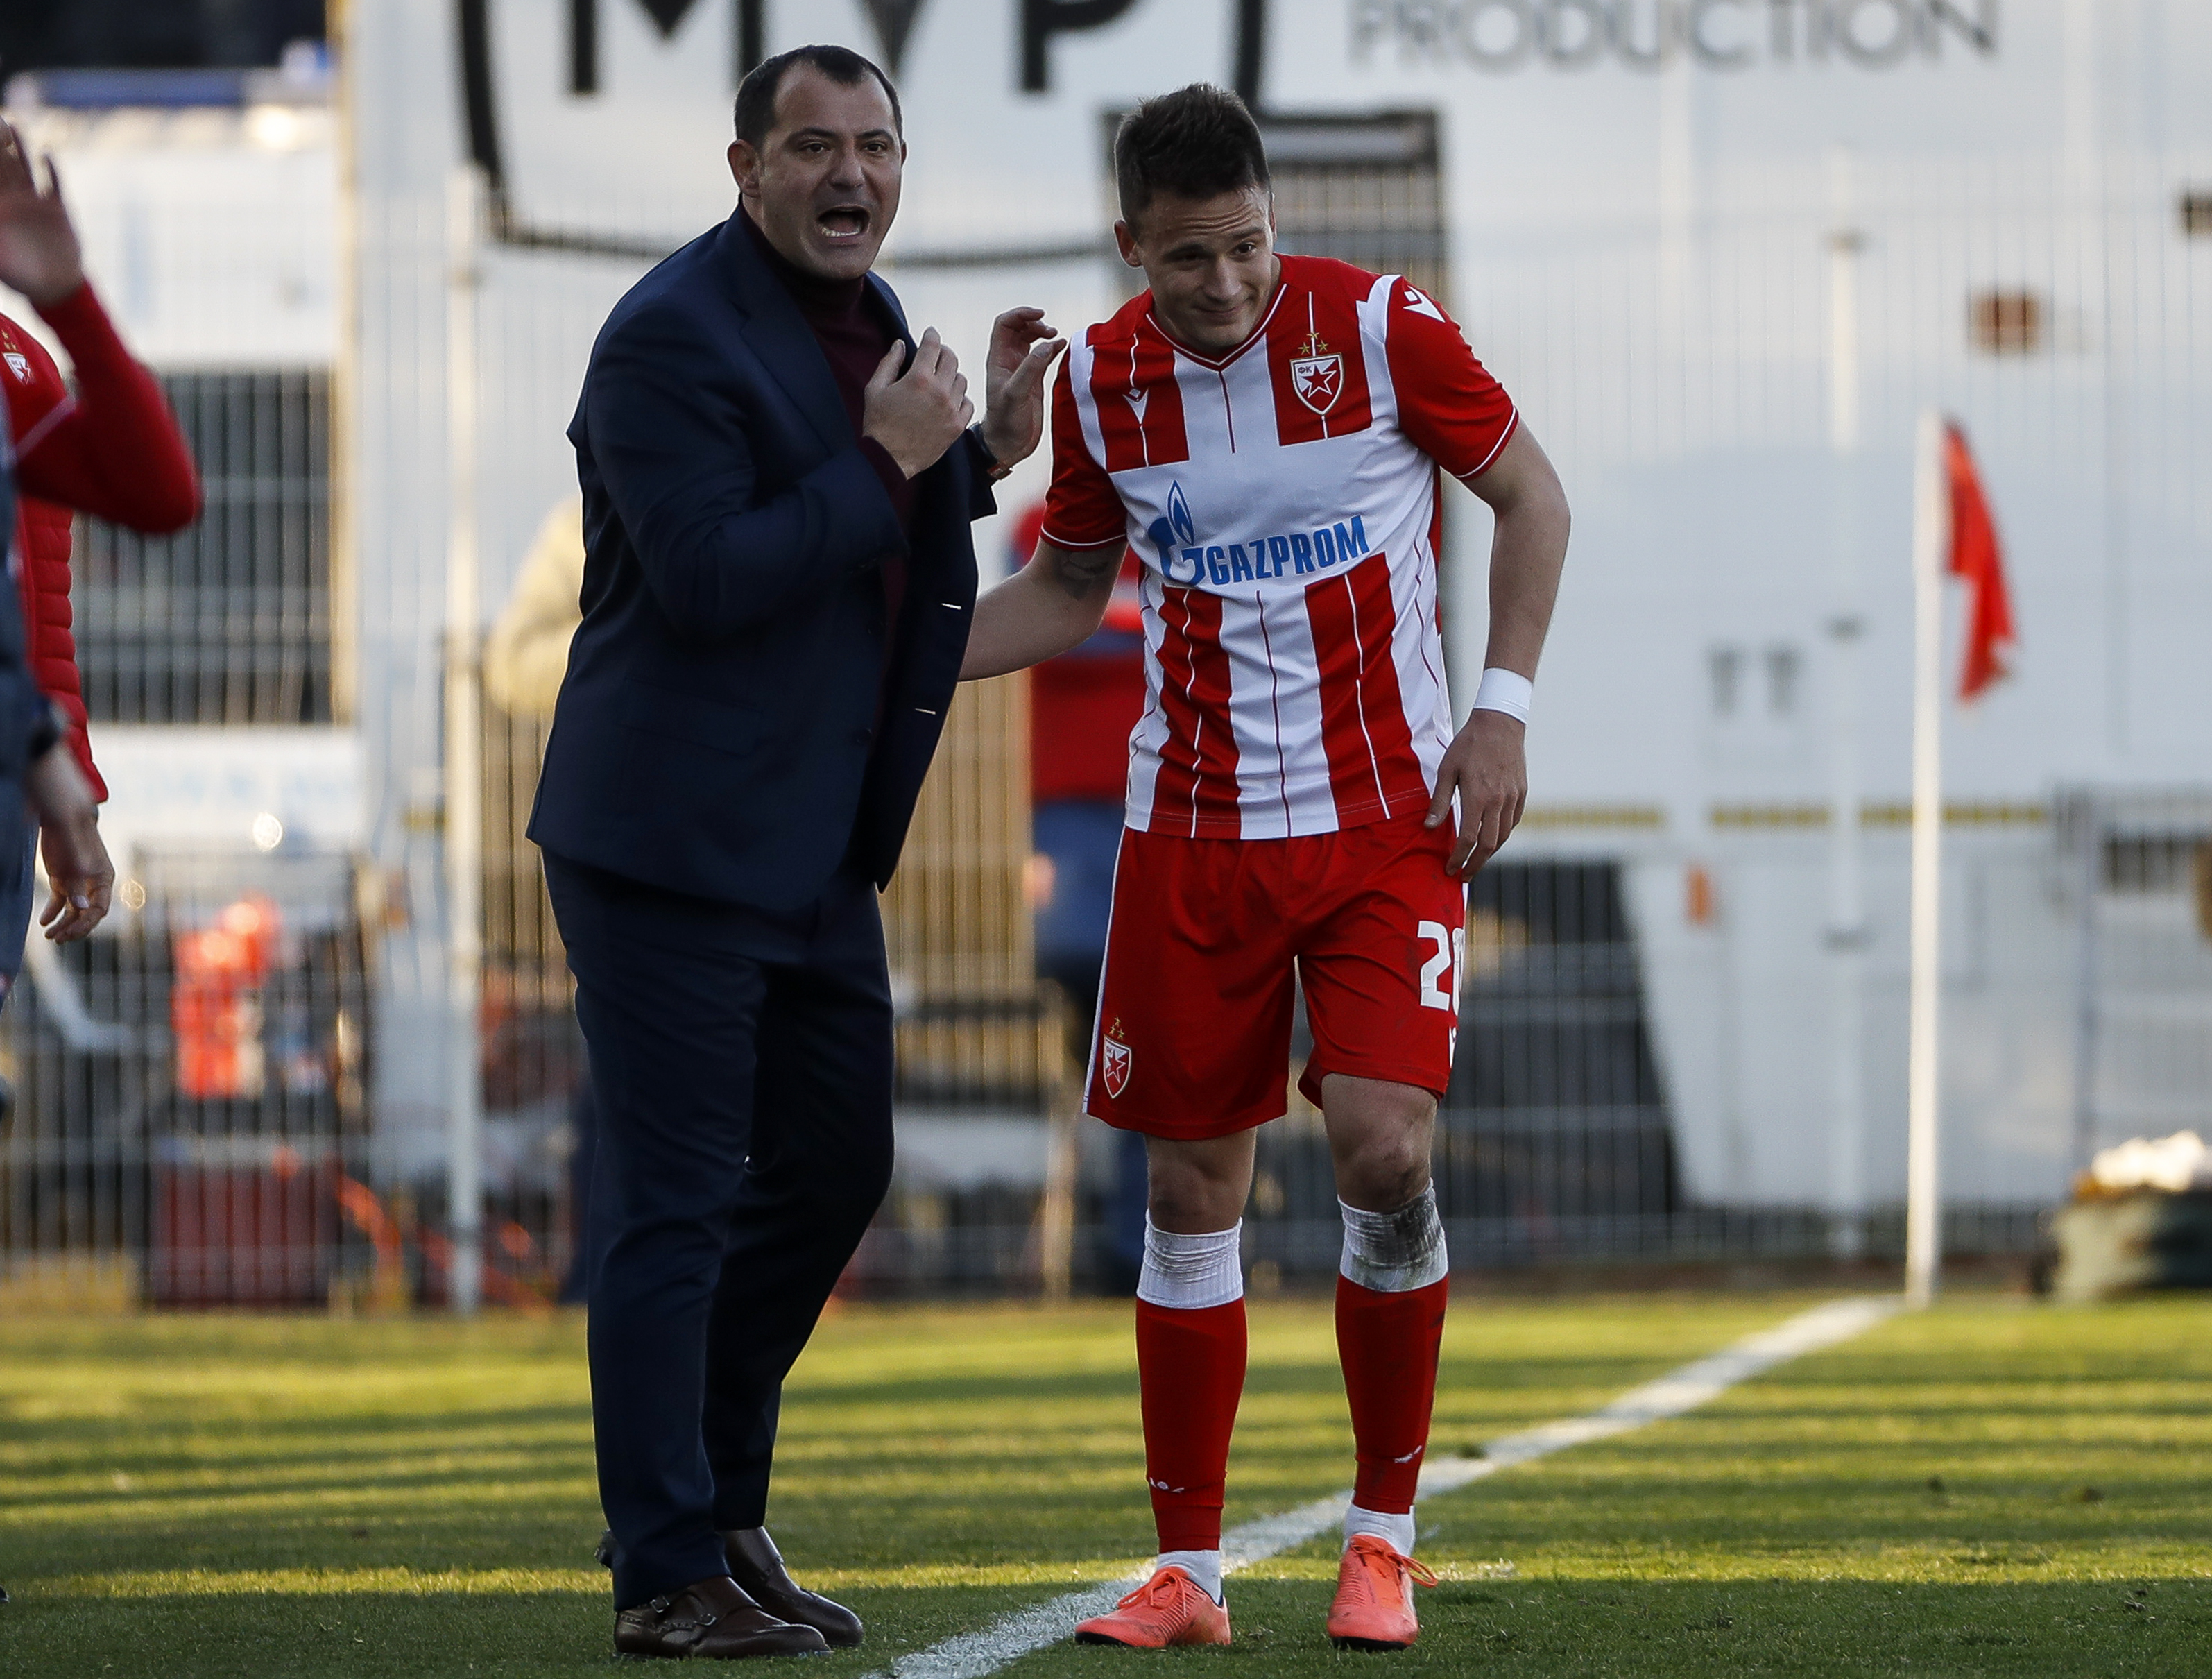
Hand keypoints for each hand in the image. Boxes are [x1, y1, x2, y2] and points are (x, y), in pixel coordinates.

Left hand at [0, 121, 83, 306]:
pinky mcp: (58, 209)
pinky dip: (51, 170)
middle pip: (2, 164)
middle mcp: (13, 200)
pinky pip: (55, 184)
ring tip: (14, 125)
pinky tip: (46, 154)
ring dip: (20, 147)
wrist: (53, 287)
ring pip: (25, 168)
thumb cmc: (19, 275)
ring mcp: (35, 202)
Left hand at [25, 745, 110, 942]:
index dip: (86, 924)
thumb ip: (78, 880)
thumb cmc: (71, 829)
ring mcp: (78, 880)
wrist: (60, 811)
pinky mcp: (63, 878)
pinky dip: (53, 912)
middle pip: (87, 913)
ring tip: (50, 936)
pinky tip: (44, 922)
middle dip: (74, 928)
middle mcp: (93, 882)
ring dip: (63, 924)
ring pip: (74, 910)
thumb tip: (83, 908)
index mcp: (103, 877)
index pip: (99, 908)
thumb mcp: (73, 853)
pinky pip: (60, 901)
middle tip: (57, 939)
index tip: (69, 934)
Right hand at [862, 328, 972, 478]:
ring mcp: (951, 409)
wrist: (889, 459)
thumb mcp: (876, 389)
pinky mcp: (957, 426)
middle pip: (951, 358)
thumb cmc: (880, 425)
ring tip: (941, 379)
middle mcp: (939, 392)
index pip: (932, 345)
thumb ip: (890, 362)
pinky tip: (949, 399)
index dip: (931, 335)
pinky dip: (960, 397)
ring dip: (952, 375)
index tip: (930, 334)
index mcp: (918, 379)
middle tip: (936, 354)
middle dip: (942, 352)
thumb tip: (900, 344)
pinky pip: (968, 402)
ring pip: (961, 379)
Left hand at [978, 307, 1064, 469]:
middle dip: (1034, 322)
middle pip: (1018, 328)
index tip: (1041, 315)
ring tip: (1056, 337)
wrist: (1009, 445)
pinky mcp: (1034, 379)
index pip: (1004, 324)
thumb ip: (1030, 369)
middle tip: (1049, 331)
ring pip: (1031, 339)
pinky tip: (1062, 347)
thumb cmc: (1006, 423)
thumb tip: (1047, 344)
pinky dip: (1052, 347)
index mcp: (998, 360)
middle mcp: (1008, 361)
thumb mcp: (1015, 394)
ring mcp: (1022, 369)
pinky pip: (1043, 355)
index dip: (1021, 314)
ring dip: (1043, 333)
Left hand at [1425, 709, 1526, 878]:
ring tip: (1475, 860)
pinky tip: (1491, 838)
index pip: (1468, 838)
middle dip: (1475, 864)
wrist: (1500, 723)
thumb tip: (1429, 827)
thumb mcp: (1447, 769)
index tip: (1450, 869)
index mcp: (1478, 796)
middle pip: (1488, 845)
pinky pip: (1513, 821)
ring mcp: (1513, 797)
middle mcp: (1498, 801)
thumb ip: (1440, 800)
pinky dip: (1502, 835)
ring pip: (1503, 836)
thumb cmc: (1468, 744)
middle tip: (1463, 876)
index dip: (1459, 858)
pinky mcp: (1522, 792)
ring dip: (1489, 852)